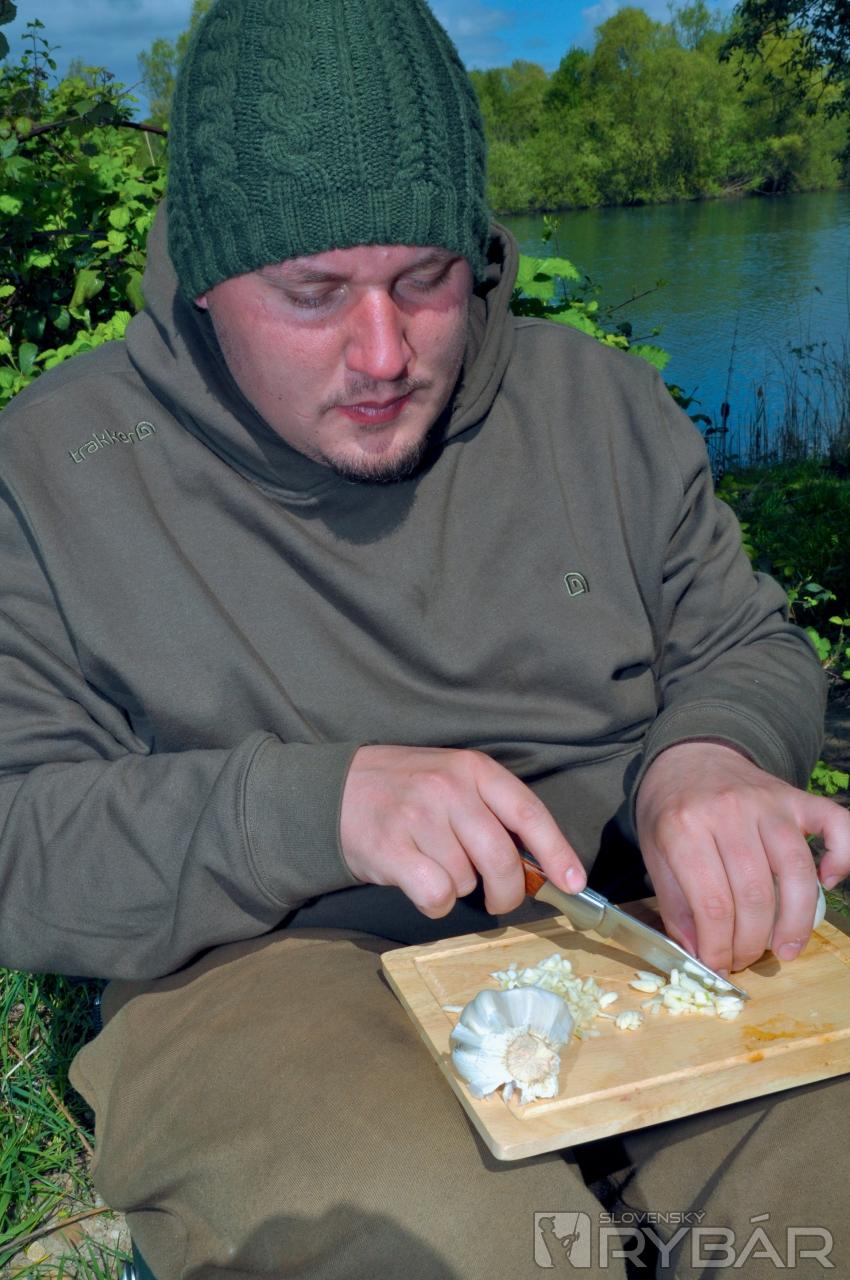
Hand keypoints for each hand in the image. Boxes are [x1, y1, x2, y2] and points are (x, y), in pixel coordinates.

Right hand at [340, 745, 585, 917]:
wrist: (333, 790)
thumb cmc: (404, 790)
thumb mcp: (452, 778)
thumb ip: (492, 811)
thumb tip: (539, 866)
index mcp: (473, 768)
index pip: (528, 812)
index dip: (557, 851)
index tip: (575, 882)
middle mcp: (448, 788)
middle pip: (502, 858)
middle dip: (508, 892)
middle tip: (500, 900)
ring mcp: (418, 817)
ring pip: (467, 881)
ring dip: (459, 888)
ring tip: (434, 866)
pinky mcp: (391, 849)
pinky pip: (437, 895)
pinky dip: (436, 903)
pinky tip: (422, 886)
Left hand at [635, 741, 849, 973]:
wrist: (688, 756)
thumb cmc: (670, 810)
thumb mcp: (654, 853)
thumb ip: (675, 904)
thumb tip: (699, 954)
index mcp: (684, 827)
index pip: (711, 903)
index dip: (719, 946)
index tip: (719, 967)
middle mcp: (729, 812)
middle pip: (755, 894)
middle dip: (752, 941)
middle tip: (746, 959)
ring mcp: (767, 802)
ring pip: (795, 871)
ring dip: (795, 920)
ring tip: (785, 949)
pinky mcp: (795, 797)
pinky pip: (836, 824)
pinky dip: (841, 856)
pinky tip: (828, 883)